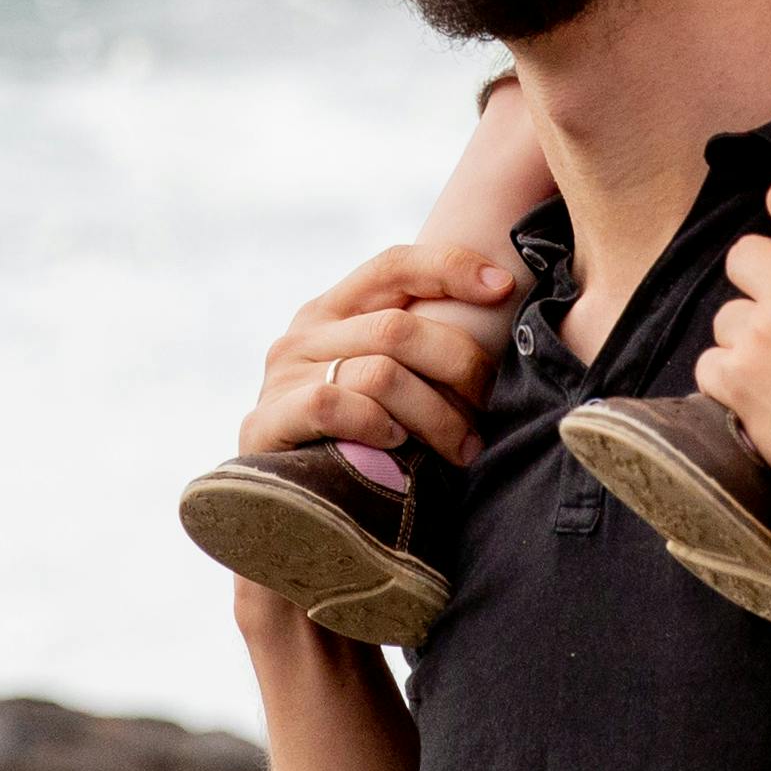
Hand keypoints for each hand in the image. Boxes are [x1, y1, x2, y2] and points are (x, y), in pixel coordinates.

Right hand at [240, 241, 516, 473]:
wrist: (279, 505)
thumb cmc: (349, 438)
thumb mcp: (377, 380)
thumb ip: (412, 350)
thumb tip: (501, 319)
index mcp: (333, 310)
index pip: (394, 265)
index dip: (451, 268)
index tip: (504, 289)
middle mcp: (305, 334)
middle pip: (397, 328)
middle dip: (458, 365)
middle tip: (487, 404)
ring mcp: (282, 377)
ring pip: (379, 374)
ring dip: (435, 414)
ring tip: (462, 446)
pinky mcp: (267, 421)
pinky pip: (334, 406)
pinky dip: (377, 425)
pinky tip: (396, 446)